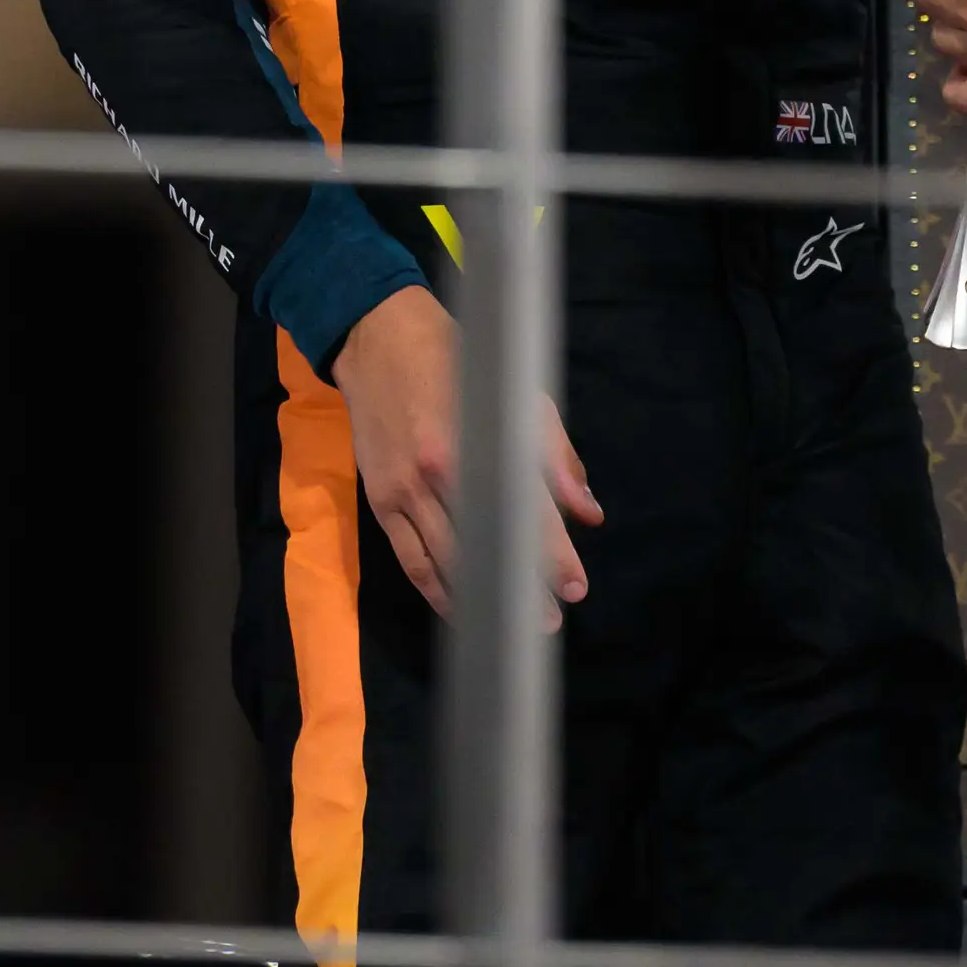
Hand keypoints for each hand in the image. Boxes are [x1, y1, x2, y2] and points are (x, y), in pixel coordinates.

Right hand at [328, 284, 605, 628]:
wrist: (378, 339)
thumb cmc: (456, 360)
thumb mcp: (518, 394)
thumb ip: (555, 456)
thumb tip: (588, 513)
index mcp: (479, 441)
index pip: (526, 512)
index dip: (553, 555)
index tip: (576, 588)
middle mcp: (440, 473)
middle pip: (487, 545)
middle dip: (520, 589)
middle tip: (549, 622)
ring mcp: (405, 491)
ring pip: (446, 562)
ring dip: (479, 599)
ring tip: (511, 627)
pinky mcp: (380, 501)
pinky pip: (410, 559)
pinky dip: (435, 589)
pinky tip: (459, 608)